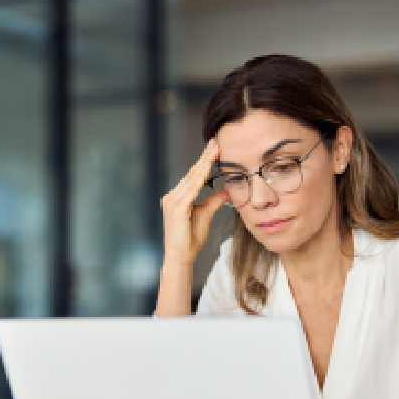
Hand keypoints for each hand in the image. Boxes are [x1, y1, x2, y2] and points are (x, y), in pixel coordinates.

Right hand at [160, 139, 227, 265]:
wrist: (180, 257)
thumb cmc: (190, 239)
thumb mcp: (205, 215)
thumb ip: (213, 201)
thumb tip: (226, 190)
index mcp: (178, 197)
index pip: (193, 176)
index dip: (204, 161)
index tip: (215, 148)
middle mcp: (172, 196)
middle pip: (192, 173)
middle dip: (205, 157)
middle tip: (216, 141)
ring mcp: (173, 201)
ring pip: (192, 178)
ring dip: (204, 163)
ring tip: (215, 150)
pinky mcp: (177, 208)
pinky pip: (191, 189)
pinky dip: (200, 178)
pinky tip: (208, 168)